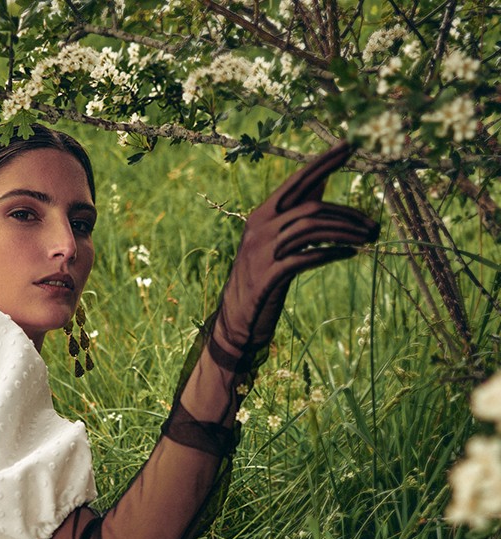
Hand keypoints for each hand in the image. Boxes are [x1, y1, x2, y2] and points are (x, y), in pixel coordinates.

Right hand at [210, 141, 379, 369]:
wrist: (237, 321)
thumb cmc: (262, 280)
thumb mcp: (275, 244)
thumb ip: (294, 216)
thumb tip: (320, 187)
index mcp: (262, 215)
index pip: (297, 182)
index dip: (324, 162)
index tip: (350, 145)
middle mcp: (260, 228)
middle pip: (311, 207)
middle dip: (347, 213)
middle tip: (373, 225)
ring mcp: (263, 251)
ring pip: (312, 229)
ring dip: (345, 233)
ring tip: (367, 240)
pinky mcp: (270, 275)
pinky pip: (307, 256)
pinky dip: (331, 253)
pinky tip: (349, 254)